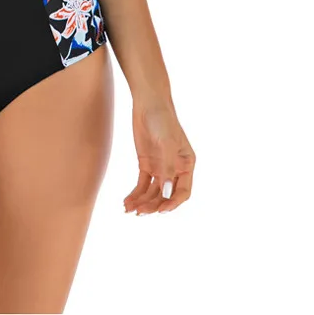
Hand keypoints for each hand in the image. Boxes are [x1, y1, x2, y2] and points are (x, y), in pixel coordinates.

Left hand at [123, 100, 194, 214]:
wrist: (147, 102)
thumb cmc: (162, 119)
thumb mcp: (167, 143)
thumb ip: (167, 167)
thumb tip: (166, 192)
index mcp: (186, 165)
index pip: (183, 192)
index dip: (173, 203)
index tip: (161, 210)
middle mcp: (174, 169)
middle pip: (165, 195)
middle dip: (153, 205)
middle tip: (140, 212)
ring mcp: (160, 167)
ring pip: (152, 192)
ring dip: (142, 202)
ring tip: (130, 210)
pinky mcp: (146, 163)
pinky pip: (142, 184)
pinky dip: (135, 194)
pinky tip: (127, 202)